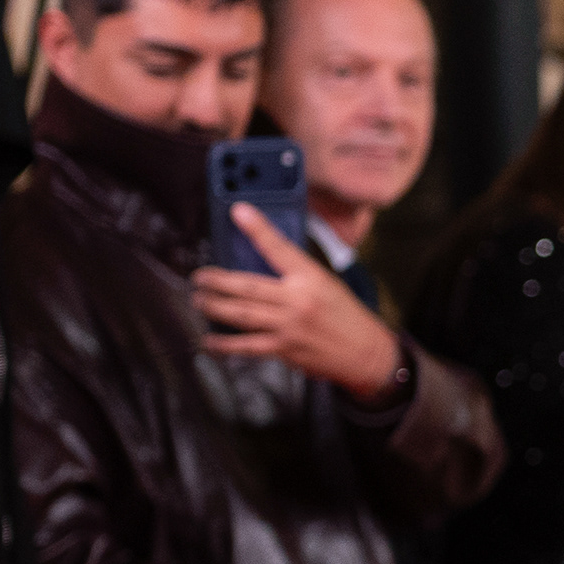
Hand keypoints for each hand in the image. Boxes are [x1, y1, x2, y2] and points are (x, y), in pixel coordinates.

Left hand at [192, 206, 402, 397]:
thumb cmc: (346, 315)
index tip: (238, 211)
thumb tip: (263, 262)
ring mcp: (288, 326)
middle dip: (217, 280)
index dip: (257, 228)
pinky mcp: (284, 349)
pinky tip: (210, 340)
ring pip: (241, 314)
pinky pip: (247, 346)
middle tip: (199, 276)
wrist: (365, 352)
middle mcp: (297, 301)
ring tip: (199, 300)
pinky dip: (225, 344)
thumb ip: (296, 274)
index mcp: (311, 278)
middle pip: (247, 287)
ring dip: (214, 306)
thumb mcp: (327, 283)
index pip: (279, 248)